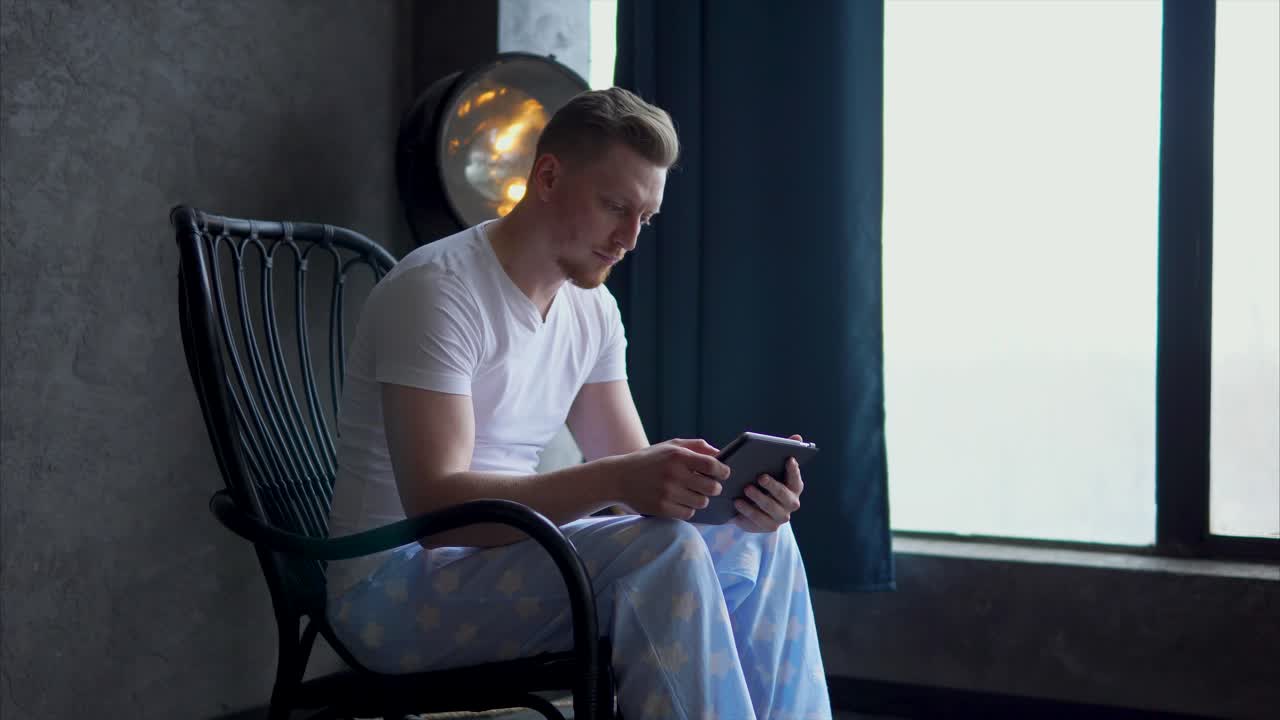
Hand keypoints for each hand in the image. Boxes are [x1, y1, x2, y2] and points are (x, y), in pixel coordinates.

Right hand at [610, 439, 728, 519]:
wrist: (618, 477)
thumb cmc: (649, 460)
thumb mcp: (669, 446)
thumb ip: (695, 446)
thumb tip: (719, 454)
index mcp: (678, 456)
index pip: (712, 466)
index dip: (723, 471)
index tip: (723, 473)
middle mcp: (674, 474)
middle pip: (711, 488)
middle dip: (714, 488)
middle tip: (709, 486)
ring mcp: (667, 493)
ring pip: (701, 503)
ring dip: (700, 499)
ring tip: (691, 493)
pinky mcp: (661, 508)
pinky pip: (688, 514)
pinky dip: (688, 509)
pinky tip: (680, 501)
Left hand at [732, 434, 804, 532]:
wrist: (747, 503)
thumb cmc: (760, 480)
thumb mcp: (768, 466)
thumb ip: (783, 451)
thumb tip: (798, 437)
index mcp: (794, 487)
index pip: (797, 480)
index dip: (794, 470)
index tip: (788, 459)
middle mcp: (790, 504)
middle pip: (786, 497)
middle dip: (774, 487)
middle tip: (760, 477)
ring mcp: (779, 517)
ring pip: (772, 510)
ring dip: (759, 499)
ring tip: (745, 489)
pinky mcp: (766, 527)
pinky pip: (758, 521)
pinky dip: (747, 512)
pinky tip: (737, 502)